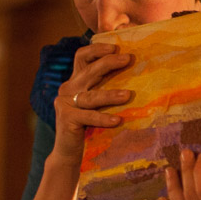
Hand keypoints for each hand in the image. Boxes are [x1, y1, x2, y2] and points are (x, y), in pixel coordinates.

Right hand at [51, 42, 132, 163]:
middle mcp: (68, 88)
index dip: (97, 49)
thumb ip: (105, 89)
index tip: (116, 47)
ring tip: (128, 95)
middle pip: (88, 71)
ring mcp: (65, 103)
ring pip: (91, 96)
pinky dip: (103, 118)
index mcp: (76, 81)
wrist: (70, 152)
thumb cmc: (89, 127)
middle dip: (109, 63)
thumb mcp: (97, 104)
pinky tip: (117, 120)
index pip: (82, 57)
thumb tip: (135, 77)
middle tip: (128, 59)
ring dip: (110, 94)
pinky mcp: (66, 119)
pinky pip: (88, 117)